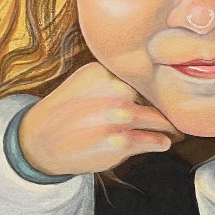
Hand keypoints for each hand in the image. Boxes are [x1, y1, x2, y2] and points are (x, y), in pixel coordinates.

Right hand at [18, 62, 179, 175]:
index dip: (156, 87)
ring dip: (168, 126)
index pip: (140, 76)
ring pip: (157, 118)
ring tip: (175, 131)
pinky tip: (163, 142)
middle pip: (153, 96)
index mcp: (103, 72)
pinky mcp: (121, 141)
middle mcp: (112, 90)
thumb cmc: (66, 112)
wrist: (39, 142)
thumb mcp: (83, 82)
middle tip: (175, 113)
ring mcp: (118, 116)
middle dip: (165, 106)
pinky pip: (153, 140)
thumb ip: (113, 80)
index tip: (167, 93)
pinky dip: (160, 142)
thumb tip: (149, 85)